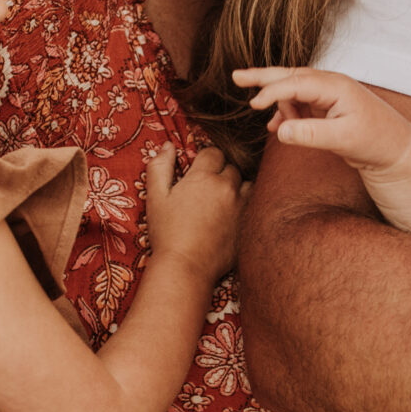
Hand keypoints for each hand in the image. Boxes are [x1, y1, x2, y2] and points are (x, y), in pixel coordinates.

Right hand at [145, 141, 240, 283]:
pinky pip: (254, 204)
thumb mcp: (156, 197)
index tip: (197, 172)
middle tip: (206, 188)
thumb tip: (168, 145)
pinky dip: (246, 203)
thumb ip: (160, 166)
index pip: (213, 152)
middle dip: (220, 172)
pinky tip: (233, 213)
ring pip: (247, 183)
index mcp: (204, 177)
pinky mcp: (249, 223)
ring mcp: (242, 206)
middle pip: (231, 167)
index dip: (205, 160)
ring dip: (236, 186)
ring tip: (222, 198)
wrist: (186, 266)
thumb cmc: (167, 232)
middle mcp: (227, 187)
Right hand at [233, 65, 410, 175]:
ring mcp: (329, 94)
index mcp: (335, 86)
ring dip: (278, 104)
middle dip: (263, 77)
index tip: (254, 104)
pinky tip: (277, 126)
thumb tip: (279, 130)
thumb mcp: (343, 139)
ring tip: (271, 125)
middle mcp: (331, 84)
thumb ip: (310, 134)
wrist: (396, 149)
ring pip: (293, 90)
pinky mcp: (328, 106)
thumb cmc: (375, 141)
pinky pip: (299, 103)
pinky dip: (286, 113)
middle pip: (290, 75)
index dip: (272, 91)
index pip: (296, 82)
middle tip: (236, 76)